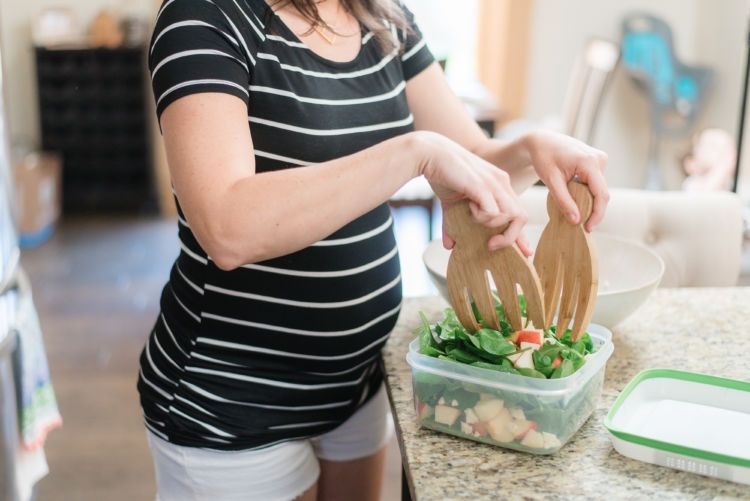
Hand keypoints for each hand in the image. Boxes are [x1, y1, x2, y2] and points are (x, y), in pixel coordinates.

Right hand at [412, 131, 529, 251]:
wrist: (429, 153)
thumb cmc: (441, 175)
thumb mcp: (451, 204)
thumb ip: (453, 223)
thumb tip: (450, 246)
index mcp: (498, 184)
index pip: (517, 212)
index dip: (520, 234)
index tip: (525, 252)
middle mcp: (501, 182)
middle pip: (521, 217)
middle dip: (510, 237)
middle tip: (491, 245)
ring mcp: (494, 183)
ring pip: (510, 215)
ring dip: (491, 224)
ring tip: (471, 215)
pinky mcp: (483, 185)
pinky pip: (493, 212)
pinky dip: (481, 216)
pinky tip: (468, 207)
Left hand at [522, 130, 608, 231]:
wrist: (542, 141)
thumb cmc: (544, 158)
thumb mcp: (551, 181)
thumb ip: (563, 201)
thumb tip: (576, 220)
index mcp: (589, 162)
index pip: (601, 194)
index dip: (597, 214)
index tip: (588, 228)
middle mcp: (599, 159)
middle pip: (601, 193)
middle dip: (592, 210)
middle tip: (580, 224)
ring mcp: (600, 159)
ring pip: (599, 189)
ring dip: (589, 201)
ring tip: (573, 208)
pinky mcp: (597, 161)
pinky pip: (596, 183)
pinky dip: (587, 193)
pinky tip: (574, 196)